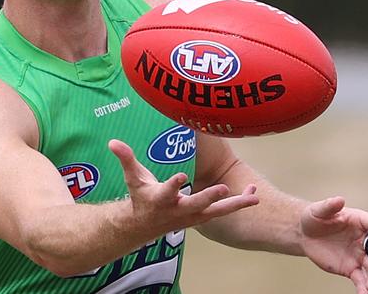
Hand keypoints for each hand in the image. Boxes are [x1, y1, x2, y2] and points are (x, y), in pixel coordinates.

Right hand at [109, 139, 258, 233]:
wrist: (144, 226)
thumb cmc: (140, 197)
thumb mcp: (132, 178)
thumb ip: (126, 159)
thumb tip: (113, 141)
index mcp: (160, 198)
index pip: (167, 191)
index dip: (174, 184)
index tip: (182, 176)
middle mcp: (178, 209)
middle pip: (196, 204)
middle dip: (210, 197)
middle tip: (224, 188)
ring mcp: (192, 216)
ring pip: (217, 211)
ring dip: (236, 204)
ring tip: (254, 196)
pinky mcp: (202, 217)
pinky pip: (223, 211)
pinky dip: (239, 203)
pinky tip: (254, 194)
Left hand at [299, 196, 367, 293]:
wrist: (305, 234)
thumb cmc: (314, 217)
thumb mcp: (318, 210)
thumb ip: (329, 205)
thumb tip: (340, 200)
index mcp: (360, 221)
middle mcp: (363, 239)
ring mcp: (359, 255)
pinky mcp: (351, 268)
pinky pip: (360, 279)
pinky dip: (363, 287)